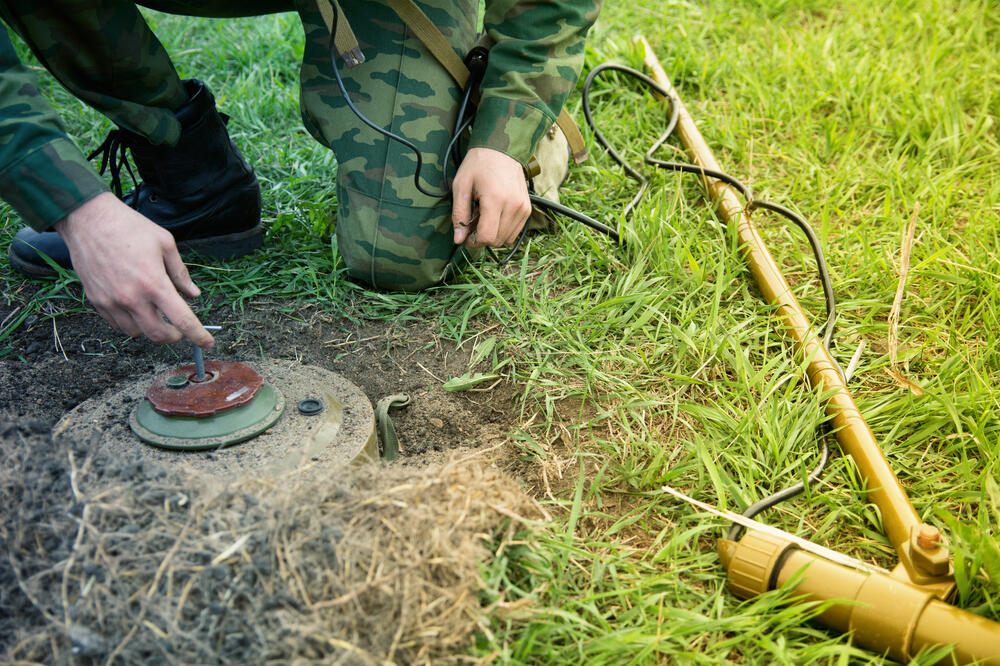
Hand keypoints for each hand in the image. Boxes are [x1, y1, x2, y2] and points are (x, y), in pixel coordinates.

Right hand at [54, 192, 213, 347]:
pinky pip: (117, 324)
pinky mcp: (96, 301)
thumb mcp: (165, 244)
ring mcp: (111, 302)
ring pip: (136, 332)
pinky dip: (131, 322)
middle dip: (174, 337)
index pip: (182, 320)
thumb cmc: (130, 227)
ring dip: (151, 329)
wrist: (88, 219)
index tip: (208, 343)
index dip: (198, 335)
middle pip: (158, 335)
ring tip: (156, 313)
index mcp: (155, 284)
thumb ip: (181, 273)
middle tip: (180, 329)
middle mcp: (132, 298)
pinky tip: (136, 308)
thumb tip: (194, 294)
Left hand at [451, 147, 530, 247]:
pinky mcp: (527, 210)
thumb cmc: (478, 165)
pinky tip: (496, 215)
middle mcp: (514, 206)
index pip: (487, 237)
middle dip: (483, 236)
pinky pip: (514, 232)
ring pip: (507, 239)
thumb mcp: (461, 186)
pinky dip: (503, 230)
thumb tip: (458, 239)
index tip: (467, 234)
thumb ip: (459, 214)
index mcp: (496, 200)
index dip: (474, 241)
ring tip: (485, 215)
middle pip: (497, 240)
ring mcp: (523, 208)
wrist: (502, 149)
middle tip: (475, 219)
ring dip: (493, 233)